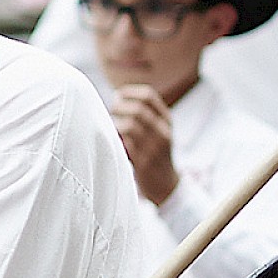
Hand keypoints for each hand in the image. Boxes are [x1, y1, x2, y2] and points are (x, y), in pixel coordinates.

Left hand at [112, 86, 179, 206]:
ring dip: (115, 124)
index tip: (117, 95)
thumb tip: (116, 97)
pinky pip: (125, 144)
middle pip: (137, 109)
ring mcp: (155, 148)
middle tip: (111, 112)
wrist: (165, 185)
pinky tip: (113, 141)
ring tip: (111, 128)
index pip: (149, 96)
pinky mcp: (144, 162)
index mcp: (167, 120)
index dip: (130, 92)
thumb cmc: (154, 154)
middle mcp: (163, 132)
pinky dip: (115, 139)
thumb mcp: (158, 132)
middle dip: (119, 107)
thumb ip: (145, 116)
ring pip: (130, 125)